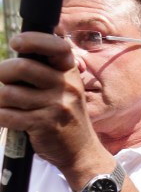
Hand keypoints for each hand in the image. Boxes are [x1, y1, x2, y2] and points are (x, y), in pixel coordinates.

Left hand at [0, 33, 104, 174]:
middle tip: (4, 80)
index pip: (56, 46)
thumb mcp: (66, 90)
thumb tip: (13, 60)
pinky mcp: (43, 125)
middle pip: (22, 67)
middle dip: (3, 72)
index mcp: (71, 73)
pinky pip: (6, 115)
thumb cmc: (65, 116)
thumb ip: (46, 72)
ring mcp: (56, 106)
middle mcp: (66, 87)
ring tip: (6, 104)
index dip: (32, 40)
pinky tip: (5, 118)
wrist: (82, 152)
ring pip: (8, 93)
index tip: (16, 44)